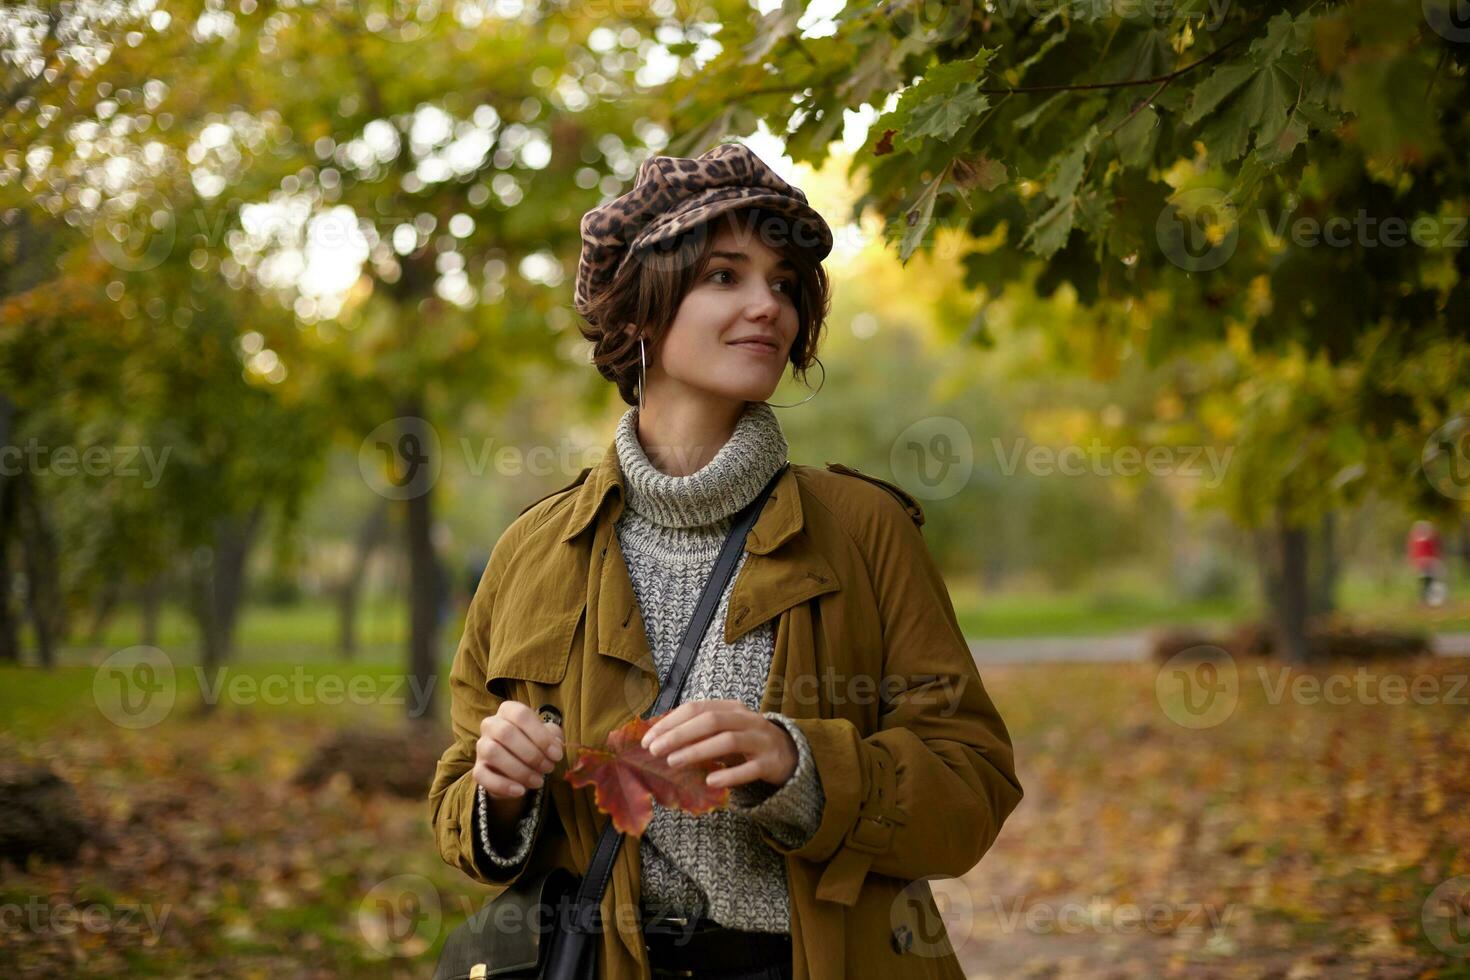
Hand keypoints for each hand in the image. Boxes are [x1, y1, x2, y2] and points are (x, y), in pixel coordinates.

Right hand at [474, 700, 564, 799]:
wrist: (515, 768)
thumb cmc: (533, 744)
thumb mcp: (547, 737)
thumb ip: (553, 736)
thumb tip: (556, 745)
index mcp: (508, 710)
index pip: (521, 715)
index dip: (541, 735)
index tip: (557, 754)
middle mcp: (491, 724)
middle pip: (506, 733)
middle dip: (532, 754)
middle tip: (548, 768)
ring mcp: (481, 746)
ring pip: (493, 752)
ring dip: (520, 769)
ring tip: (538, 781)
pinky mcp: (477, 768)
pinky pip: (483, 776)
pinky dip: (503, 785)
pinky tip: (521, 791)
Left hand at [640, 699, 796, 789]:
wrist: (790, 754)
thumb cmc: (746, 742)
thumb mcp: (723, 731)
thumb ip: (697, 731)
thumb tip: (656, 735)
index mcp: (731, 708)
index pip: (696, 708)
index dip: (670, 722)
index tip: (648, 739)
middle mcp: (747, 719)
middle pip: (710, 720)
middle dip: (679, 734)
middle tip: (654, 751)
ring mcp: (760, 740)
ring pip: (727, 741)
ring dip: (697, 751)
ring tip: (673, 763)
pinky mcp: (770, 763)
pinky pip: (749, 768)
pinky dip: (729, 774)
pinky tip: (710, 780)